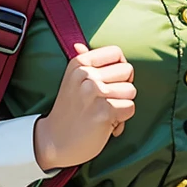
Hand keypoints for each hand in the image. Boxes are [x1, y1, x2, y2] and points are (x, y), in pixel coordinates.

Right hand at [34, 43, 135, 169]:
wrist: (54, 141)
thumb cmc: (69, 111)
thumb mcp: (71, 81)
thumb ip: (81, 62)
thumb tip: (80, 45)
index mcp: (79, 63)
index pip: (116, 53)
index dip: (118, 69)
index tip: (108, 82)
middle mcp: (86, 74)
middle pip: (128, 70)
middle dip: (122, 88)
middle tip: (105, 101)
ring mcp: (94, 92)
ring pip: (131, 90)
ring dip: (122, 105)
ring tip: (104, 112)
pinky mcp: (104, 111)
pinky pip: (130, 108)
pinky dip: (121, 119)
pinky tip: (106, 124)